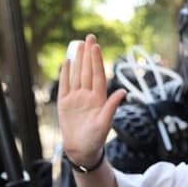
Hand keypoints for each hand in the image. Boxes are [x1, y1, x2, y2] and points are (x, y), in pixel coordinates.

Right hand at [58, 35, 125, 167]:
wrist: (81, 150)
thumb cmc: (95, 139)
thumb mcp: (105, 123)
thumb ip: (112, 106)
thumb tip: (122, 91)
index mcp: (98, 98)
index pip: (98, 75)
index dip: (97, 60)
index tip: (96, 46)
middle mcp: (87, 95)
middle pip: (88, 71)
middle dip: (88, 54)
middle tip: (89, 37)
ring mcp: (76, 98)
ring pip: (77, 75)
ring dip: (78, 60)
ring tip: (78, 45)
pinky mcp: (65, 104)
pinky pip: (65, 85)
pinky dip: (66, 74)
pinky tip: (67, 62)